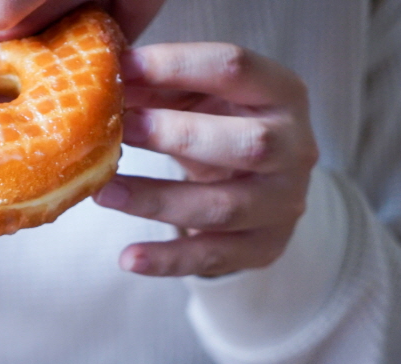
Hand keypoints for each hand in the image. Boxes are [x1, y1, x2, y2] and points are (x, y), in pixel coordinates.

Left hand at [94, 43, 318, 277]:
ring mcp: (284, 202)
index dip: (176, 66)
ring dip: (157, 200)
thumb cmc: (222, 128)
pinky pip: (213, 257)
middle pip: (246, 143)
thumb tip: (104, 80)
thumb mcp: (198, 98)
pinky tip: (128, 258)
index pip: (233, 68)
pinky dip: (168, 260)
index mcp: (282, 93)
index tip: (122, 69)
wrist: (264, 187)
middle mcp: (295, 147)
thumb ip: (158, 86)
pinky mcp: (265, 247)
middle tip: (119, 130)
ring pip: (223, 207)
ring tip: (105, 192)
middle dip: (175, 135)